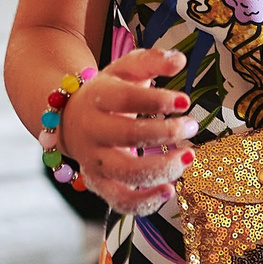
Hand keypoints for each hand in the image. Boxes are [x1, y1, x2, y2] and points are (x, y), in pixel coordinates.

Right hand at [59, 47, 197, 212]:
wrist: (70, 120)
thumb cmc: (107, 93)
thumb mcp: (124, 70)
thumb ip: (151, 60)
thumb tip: (179, 60)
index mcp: (96, 97)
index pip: (126, 98)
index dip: (157, 100)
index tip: (185, 101)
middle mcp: (91, 131)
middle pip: (127, 135)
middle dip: (165, 132)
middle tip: (192, 126)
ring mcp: (93, 161)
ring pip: (125, 173)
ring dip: (161, 168)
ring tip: (188, 156)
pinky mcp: (99, 185)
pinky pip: (120, 201)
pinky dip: (145, 202)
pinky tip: (170, 190)